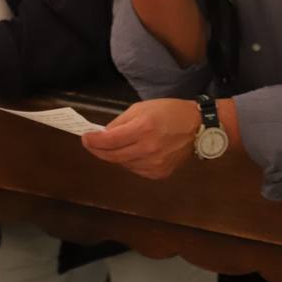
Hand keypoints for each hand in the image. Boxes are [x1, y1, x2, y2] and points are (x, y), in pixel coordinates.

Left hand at [81, 99, 199, 179]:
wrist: (196, 126)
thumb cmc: (168, 112)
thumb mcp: (141, 108)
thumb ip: (120, 122)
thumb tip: (103, 135)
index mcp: (143, 128)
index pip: (109, 140)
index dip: (93, 141)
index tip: (85, 138)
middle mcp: (148, 148)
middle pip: (113, 156)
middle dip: (98, 150)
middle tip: (91, 144)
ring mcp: (155, 163)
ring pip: (123, 164)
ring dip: (115, 156)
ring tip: (115, 146)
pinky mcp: (160, 173)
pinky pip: (136, 170)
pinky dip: (129, 162)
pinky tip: (133, 152)